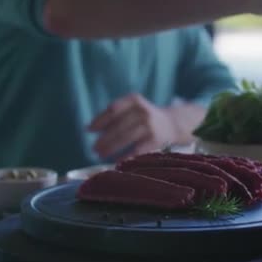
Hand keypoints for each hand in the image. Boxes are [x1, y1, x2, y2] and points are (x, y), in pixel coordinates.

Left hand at [88, 94, 204, 159]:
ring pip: (125, 138)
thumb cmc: (145, 117)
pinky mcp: (155, 139)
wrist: (173, 124)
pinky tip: (115, 161)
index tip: (89, 130)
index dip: (99, 120)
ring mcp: (150, 125)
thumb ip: (115, 115)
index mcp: (134, 100)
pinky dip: (124, 156)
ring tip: (100, 154)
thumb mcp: (134, 108)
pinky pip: (136, 150)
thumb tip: (89, 128)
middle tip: (93, 148)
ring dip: (110, 147)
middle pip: (118, 125)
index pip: (113, 109)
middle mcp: (143, 110)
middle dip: (103, 138)